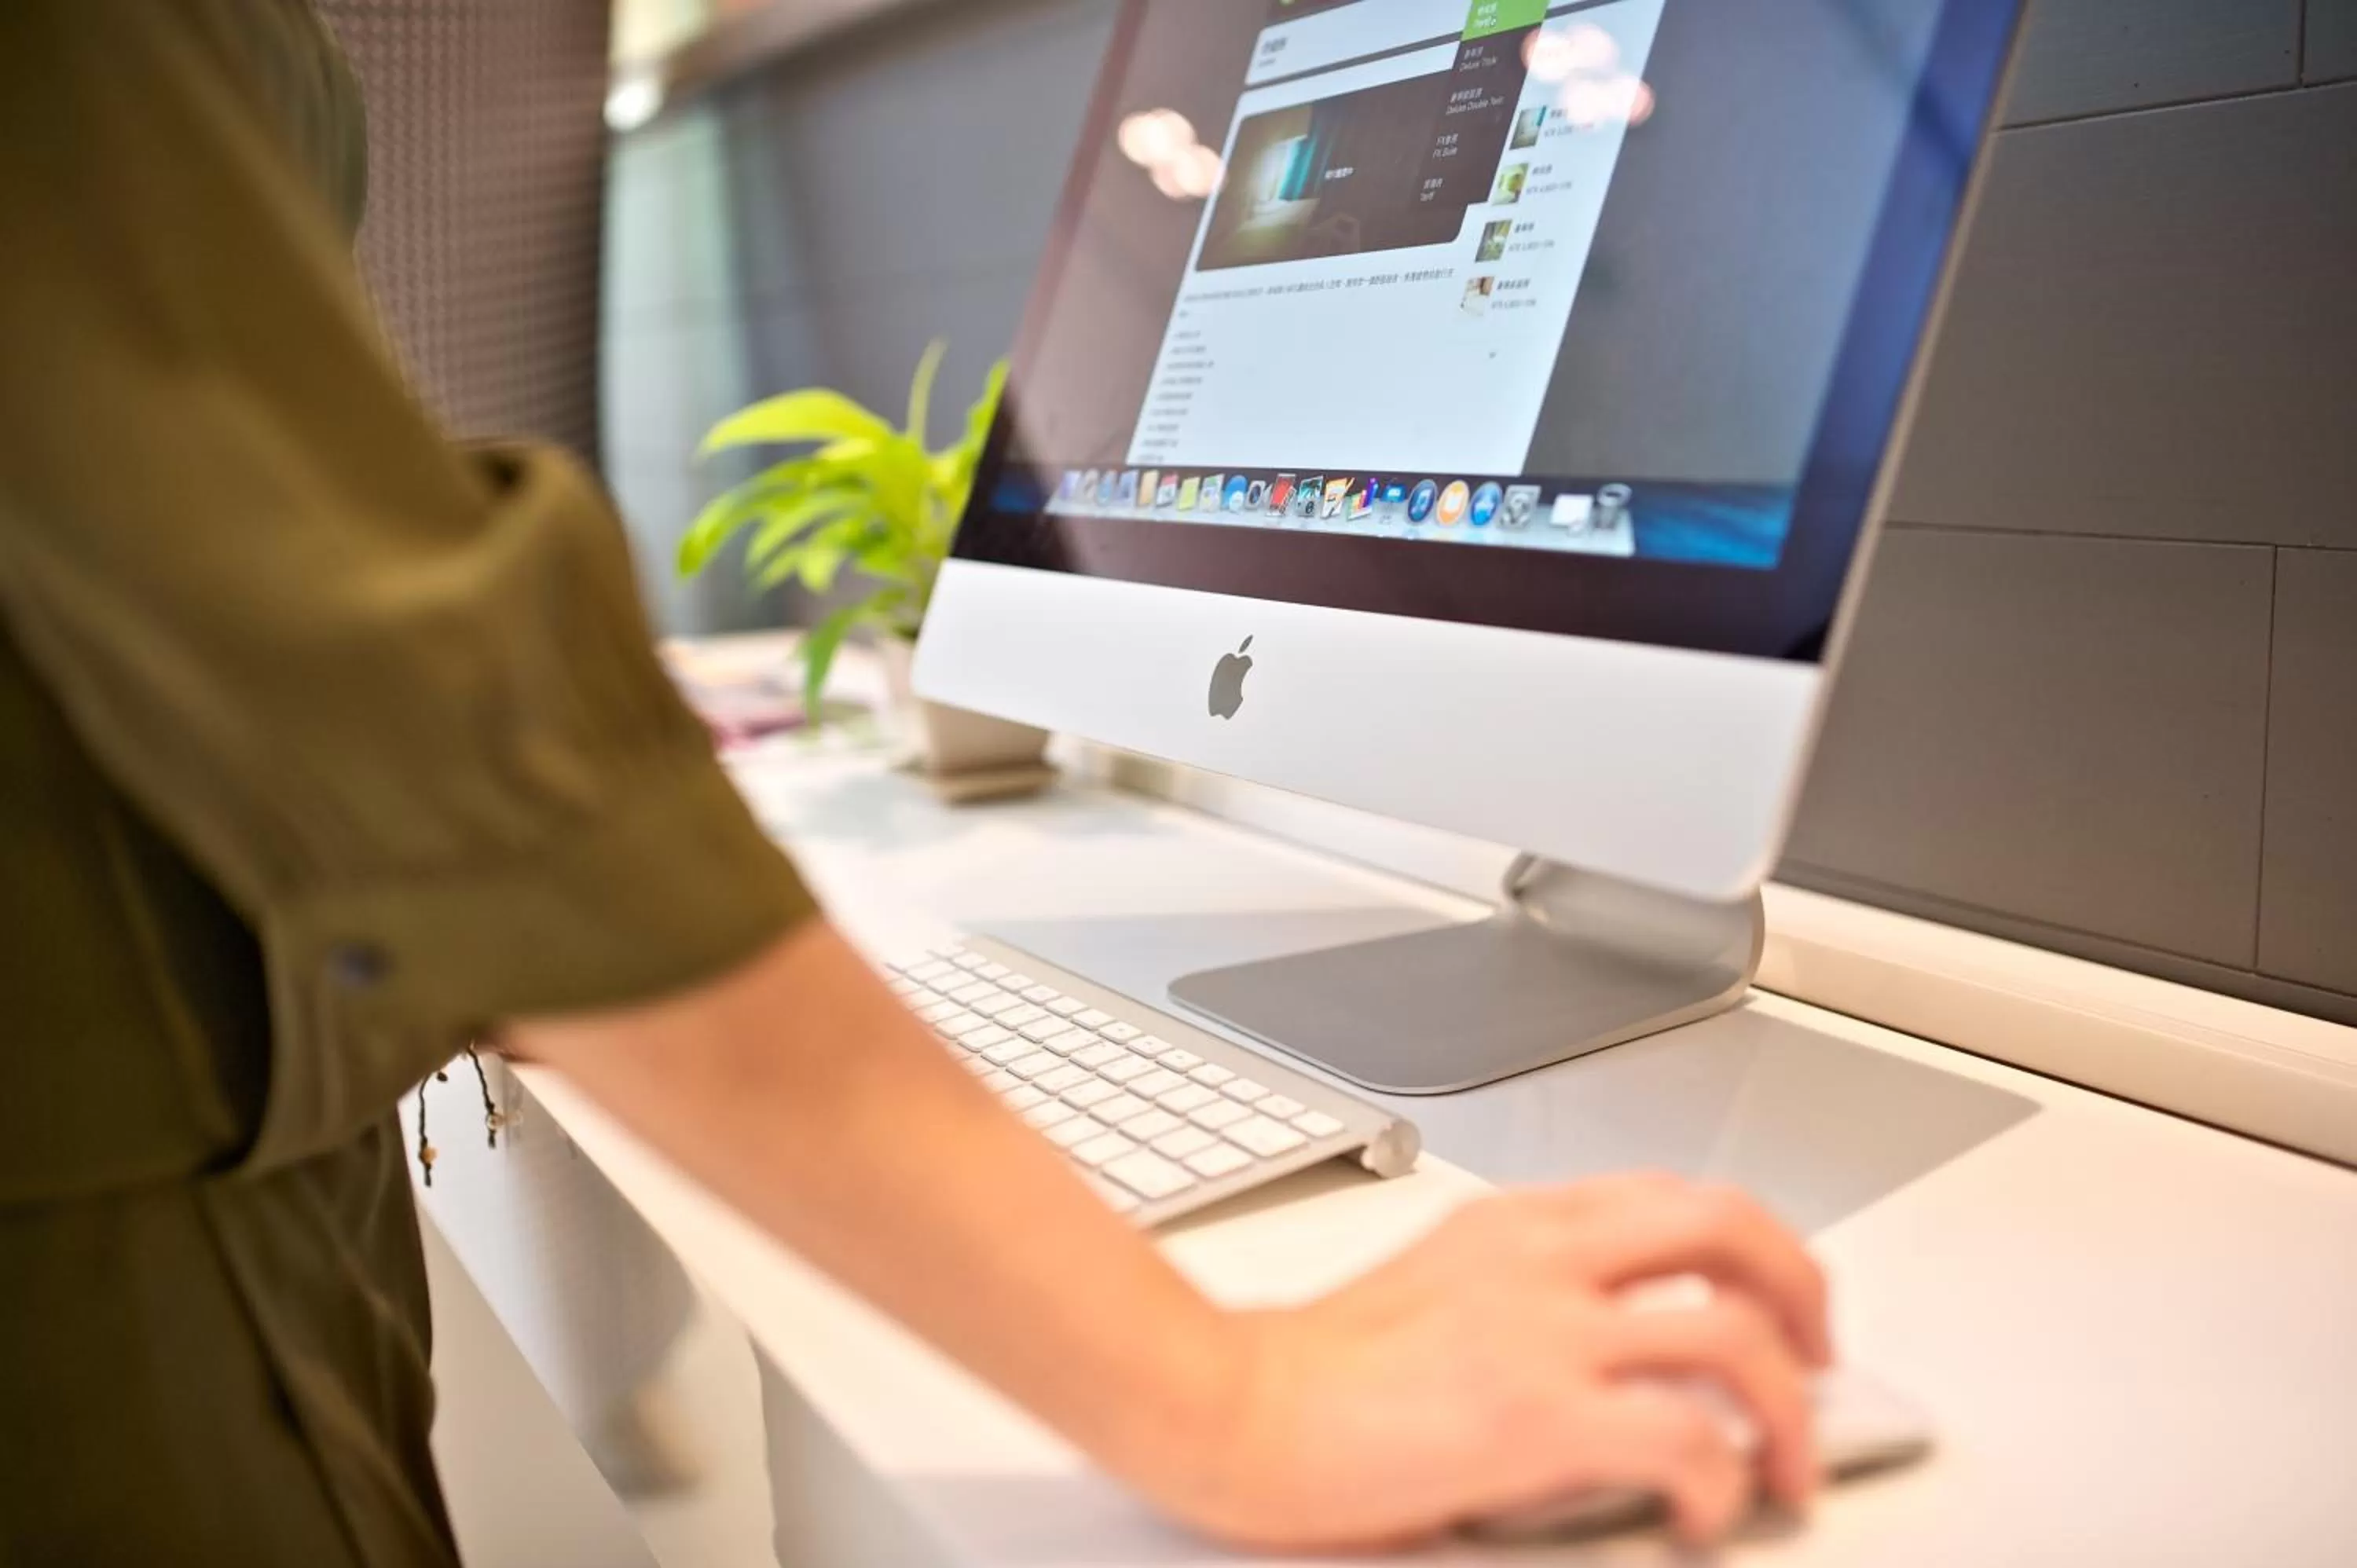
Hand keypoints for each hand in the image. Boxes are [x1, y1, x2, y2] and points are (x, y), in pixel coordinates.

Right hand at [1162, 1174, 1832, 1552]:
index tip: (1774, 1309)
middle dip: (1803, 1294)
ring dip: (1788, 1405)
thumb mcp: (1429, 1288)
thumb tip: (1600, 1348)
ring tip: (1786, 1465)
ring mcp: (1541, 1332)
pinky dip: (1720, 1480)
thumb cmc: (1307, 1370)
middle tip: (1820, 1363)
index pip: (1670, 1200)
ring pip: (1729, 1331)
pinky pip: (1683, 1437)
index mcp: (1512, 1226)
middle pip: (1726, 1228)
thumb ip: (1517, 1293)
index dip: (1751, 1251)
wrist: (1228, 1405)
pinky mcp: (1535, 1416)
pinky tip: (1702, 1514)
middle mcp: (1540, 1259)